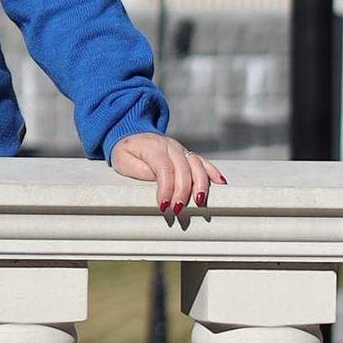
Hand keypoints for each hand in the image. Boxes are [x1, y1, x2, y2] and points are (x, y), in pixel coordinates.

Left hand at [110, 130, 224, 223]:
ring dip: (201, 184)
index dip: (166, 188)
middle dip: (183, 191)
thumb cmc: (126, 150)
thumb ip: (138, 169)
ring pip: (197, 165)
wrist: (131, 133)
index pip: (164, 168)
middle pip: (183, 168)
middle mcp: (171, 146)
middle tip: (178, 209)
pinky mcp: (187, 154)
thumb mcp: (122, 159)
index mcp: (153, 147)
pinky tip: (220, 183)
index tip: (163, 205)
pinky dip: (213, 172)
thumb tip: (156, 180)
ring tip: (200, 201)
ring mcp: (181, 149)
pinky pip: (203, 161)